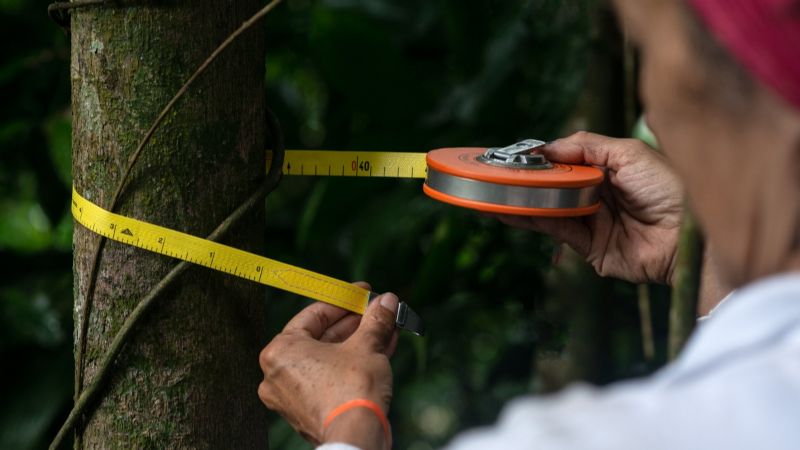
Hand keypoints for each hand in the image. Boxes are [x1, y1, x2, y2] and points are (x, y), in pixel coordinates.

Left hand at [258, 282, 398, 447]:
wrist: (356, 437)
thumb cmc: (351, 389)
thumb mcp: (367, 345)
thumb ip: (374, 320)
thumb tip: (387, 301)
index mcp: (280, 351)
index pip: (313, 315)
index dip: (344, 300)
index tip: (364, 293)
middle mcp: (278, 374)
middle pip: (322, 338)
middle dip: (356, 324)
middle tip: (377, 312)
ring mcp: (292, 396)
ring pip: (330, 359)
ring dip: (359, 343)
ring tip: (386, 329)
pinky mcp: (308, 412)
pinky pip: (330, 378)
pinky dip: (352, 364)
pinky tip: (381, 350)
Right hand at [496, 132, 683, 284]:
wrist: (690, 236)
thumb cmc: (669, 187)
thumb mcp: (629, 153)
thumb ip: (586, 146)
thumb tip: (547, 148)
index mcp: (612, 170)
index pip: (569, 161)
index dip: (544, 158)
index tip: (517, 155)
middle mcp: (600, 195)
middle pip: (555, 186)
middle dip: (527, 180)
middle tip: (497, 173)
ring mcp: (594, 222)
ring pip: (550, 209)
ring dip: (522, 201)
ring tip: (492, 193)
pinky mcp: (591, 248)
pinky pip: (557, 231)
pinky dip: (533, 220)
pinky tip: (511, 210)